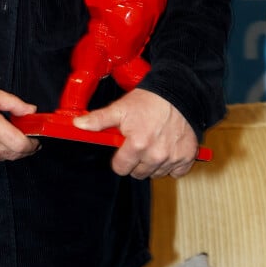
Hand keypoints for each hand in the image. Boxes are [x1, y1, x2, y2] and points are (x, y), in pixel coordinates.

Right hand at [0, 83, 39, 161]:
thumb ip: (13, 103)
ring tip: (9, 136)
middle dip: (24, 148)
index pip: (19, 145)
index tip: (36, 138)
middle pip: (13, 154)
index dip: (32, 144)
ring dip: (10, 150)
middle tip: (27, 137)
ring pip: (2, 158)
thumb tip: (30, 110)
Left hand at [74, 88, 197, 178]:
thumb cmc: (148, 100)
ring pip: (156, 173)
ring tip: (153, 142)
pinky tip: (167, 148)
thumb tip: (78, 124)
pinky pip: (176, 172)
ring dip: (153, 163)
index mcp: (137, 145)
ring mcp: (173, 158)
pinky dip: (171, 164)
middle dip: (136, 161)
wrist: (177, 93)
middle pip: (138, 173)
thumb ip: (98, 120)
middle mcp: (156, 155)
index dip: (119, 159)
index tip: (123, 149)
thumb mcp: (120, 108)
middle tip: (139, 143)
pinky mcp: (187, 158)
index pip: (121, 168)